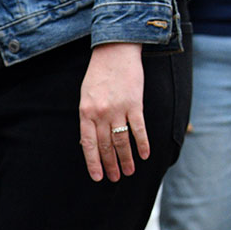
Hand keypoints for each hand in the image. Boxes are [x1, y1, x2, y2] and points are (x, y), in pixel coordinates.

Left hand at [78, 42, 147, 182]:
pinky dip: (142, 143)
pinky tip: (145, 154)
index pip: (88, 145)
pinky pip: (138, 129)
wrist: (115, 51)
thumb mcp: (86, 96)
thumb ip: (88, 117)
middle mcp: (101, 114)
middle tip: (116, 178)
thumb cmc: (99, 74)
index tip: (98, 177)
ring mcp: (118, 109)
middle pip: (106, 146)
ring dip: (126, 159)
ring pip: (122, 141)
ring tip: (130, 171)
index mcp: (85, 113)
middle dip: (110, 165)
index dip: (93, 162)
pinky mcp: (135, 104)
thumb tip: (91, 141)